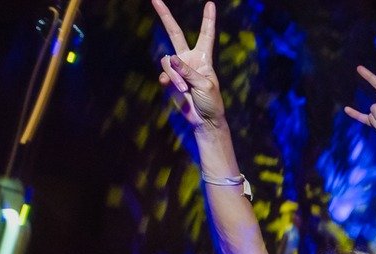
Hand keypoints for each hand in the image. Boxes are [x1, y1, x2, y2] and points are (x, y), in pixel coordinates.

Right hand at [152, 1, 225, 128]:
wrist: (204, 119)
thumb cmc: (211, 102)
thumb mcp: (205, 85)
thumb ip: (188, 71)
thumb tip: (171, 59)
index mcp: (203, 58)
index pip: (206, 35)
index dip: (207, 20)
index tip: (210, 4)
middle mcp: (189, 59)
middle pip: (174, 33)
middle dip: (164, 16)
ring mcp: (177, 68)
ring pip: (167, 61)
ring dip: (175, 76)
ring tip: (184, 89)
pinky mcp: (169, 79)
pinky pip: (163, 74)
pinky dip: (169, 81)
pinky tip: (174, 88)